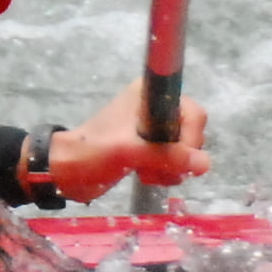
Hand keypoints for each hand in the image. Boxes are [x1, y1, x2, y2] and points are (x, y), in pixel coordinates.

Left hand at [25, 80, 210, 204]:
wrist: (66, 172)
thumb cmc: (91, 153)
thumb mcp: (129, 152)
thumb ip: (167, 155)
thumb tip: (205, 164)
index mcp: (148, 95)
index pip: (192, 112)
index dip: (191, 135)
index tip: (180, 156)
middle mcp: (154, 109)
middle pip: (191, 134)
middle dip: (179, 156)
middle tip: (156, 166)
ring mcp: (152, 130)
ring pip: (184, 151)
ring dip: (171, 168)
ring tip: (146, 173)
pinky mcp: (149, 149)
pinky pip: (173, 162)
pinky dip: (164, 173)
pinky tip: (144, 176)